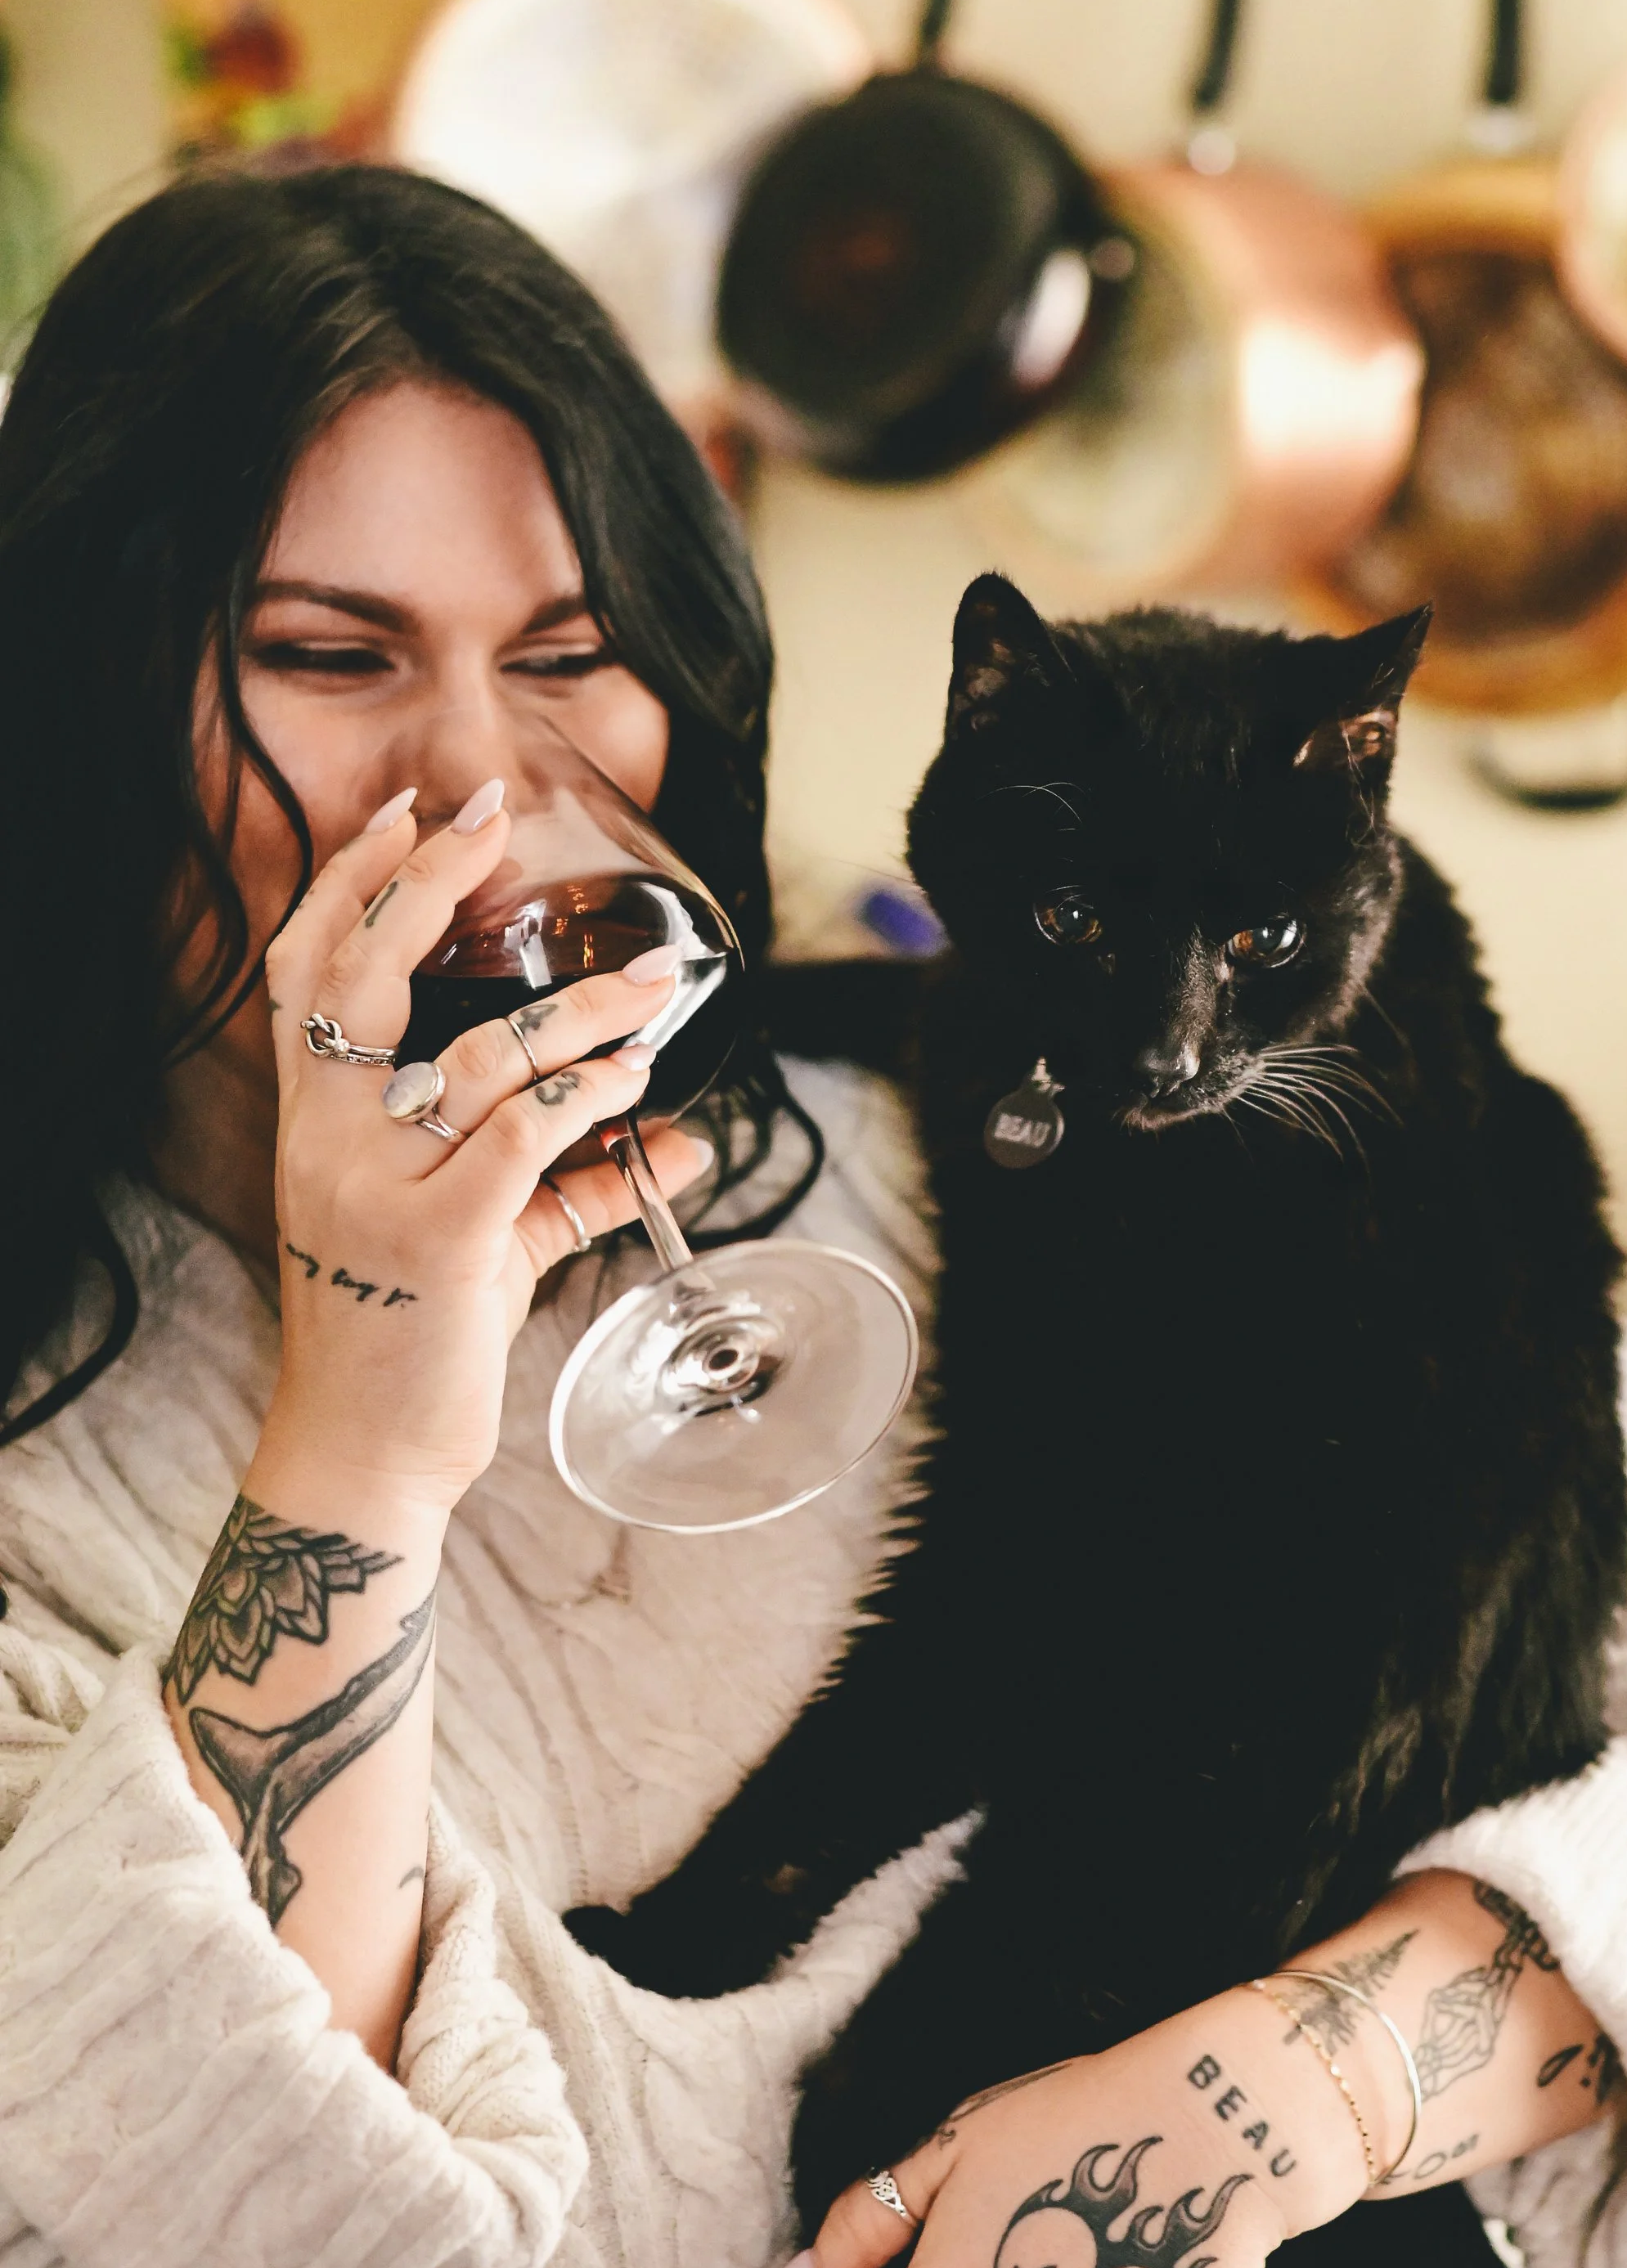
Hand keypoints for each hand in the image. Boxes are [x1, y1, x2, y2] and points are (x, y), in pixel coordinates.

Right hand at [257, 780, 709, 1507]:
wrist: (368, 1452)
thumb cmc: (415, 1336)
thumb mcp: (483, 1237)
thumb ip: (567, 1182)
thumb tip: (680, 1143)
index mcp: (314, 1124)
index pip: (304, 971)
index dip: (350, 884)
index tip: (405, 815)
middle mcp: (327, 1141)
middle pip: (362, 974)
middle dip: (428, 880)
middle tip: (493, 815)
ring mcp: (374, 1187)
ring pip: (478, 1054)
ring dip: (578, 1013)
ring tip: (649, 990)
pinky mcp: (437, 1238)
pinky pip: (521, 1135)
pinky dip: (587, 1097)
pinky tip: (637, 1083)